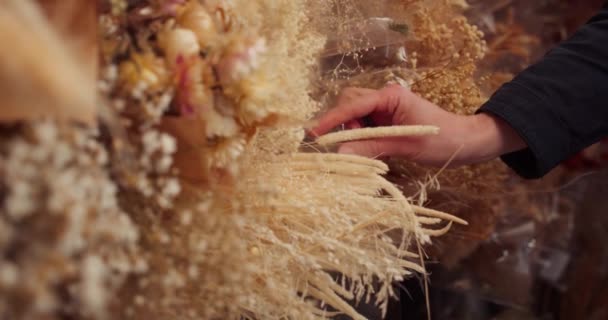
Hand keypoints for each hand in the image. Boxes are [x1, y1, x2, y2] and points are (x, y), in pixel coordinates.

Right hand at [311, 85, 525, 166]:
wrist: (466, 142)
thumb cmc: (443, 140)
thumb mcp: (407, 146)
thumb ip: (373, 147)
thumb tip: (341, 153)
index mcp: (391, 96)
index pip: (353, 104)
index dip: (333, 119)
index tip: (315, 133)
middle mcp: (385, 97)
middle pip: (350, 104)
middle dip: (344, 124)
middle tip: (352, 146)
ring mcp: (386, 109)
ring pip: (355, 115)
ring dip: (353, 133)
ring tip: (366, 151)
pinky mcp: (387, 121)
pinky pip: (364, 126)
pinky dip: (361, 139)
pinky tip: (370, 151)